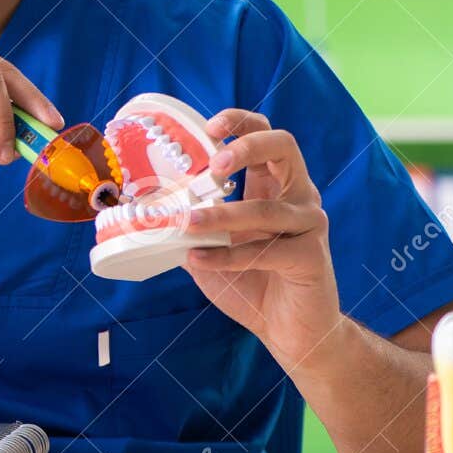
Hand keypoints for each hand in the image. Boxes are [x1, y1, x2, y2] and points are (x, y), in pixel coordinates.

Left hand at [181, 108, 342, 368]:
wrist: (290, 331)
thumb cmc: (250, 282)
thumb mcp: (210, 246)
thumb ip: (188, 223)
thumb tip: (141, 210)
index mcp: (272, 185)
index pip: (265, 135)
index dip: (241, 122)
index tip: (210, 126)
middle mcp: (296, 197)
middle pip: (284, 148)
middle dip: (247, 146)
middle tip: (213, 165)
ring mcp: (309, 226)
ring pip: (268, 208)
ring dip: (223, 215)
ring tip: (187, 222)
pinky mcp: (312, 258)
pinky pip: (266, 251)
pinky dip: (227, 256)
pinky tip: (198, 259)